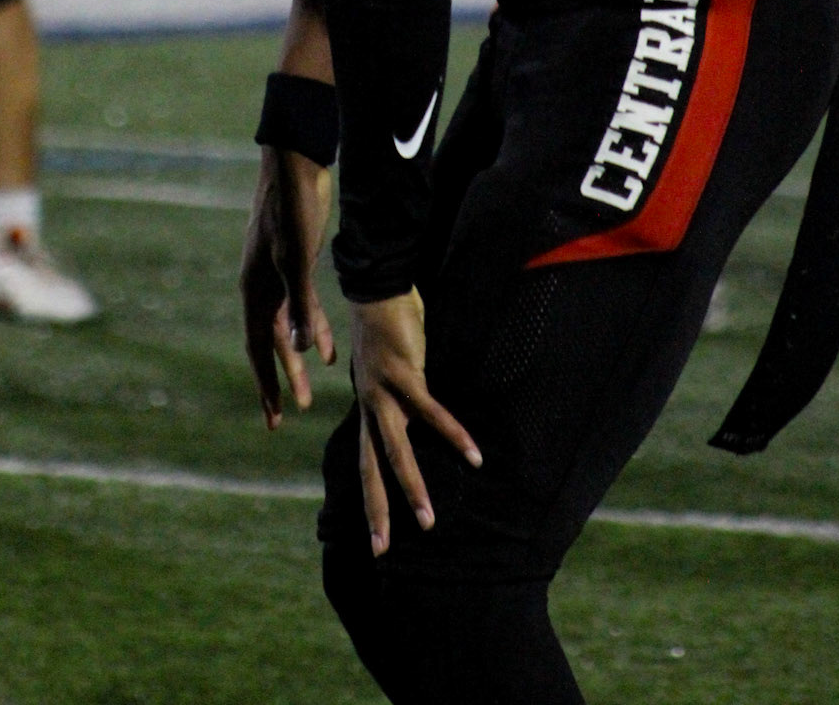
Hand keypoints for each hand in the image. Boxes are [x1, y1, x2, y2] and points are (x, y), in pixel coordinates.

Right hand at [241, 145, 335, 428]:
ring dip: (297, 360)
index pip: (258, 346)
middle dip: (279, 378)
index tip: (274, 416)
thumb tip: (302, 350)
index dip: (266, 382)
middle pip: (269, 343)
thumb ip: (300, 304)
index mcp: (255, 288)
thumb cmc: (292, 210)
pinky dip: (312, 330)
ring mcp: (276, 275)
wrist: (296, 166)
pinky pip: (301, 308)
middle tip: (286, 415)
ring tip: (309, 392)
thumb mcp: (297, 258)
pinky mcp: (294, 264)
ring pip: (285, 329)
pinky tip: (327, 350)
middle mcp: (261, 287)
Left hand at [350, 290, 481, 555]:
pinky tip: (472, 455)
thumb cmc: (390, 326)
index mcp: (368, 407)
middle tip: (381, 551)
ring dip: (412, 486)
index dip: (371, 499)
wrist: (377, 287)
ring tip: (428, 521)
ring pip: (396, 449)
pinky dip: (452, 434)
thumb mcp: (393, 371)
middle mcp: (370, 405)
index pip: (366, 462)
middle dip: (378, 509)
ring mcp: (383, 391)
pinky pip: (430, 412)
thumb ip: (404, 397)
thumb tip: (421, 416)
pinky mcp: (404, 374)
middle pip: (370, 467)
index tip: (375, 539)